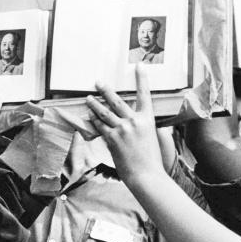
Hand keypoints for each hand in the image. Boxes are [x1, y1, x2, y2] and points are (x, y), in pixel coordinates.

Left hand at [86, 64, 163, 181]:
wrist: (146, 175)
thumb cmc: (151, 160)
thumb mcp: (152, 138)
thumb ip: (143, 126)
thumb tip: (136, 121)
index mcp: (147, 119)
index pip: (145, 94)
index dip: (142, 78)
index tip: (139, 65)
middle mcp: (134, 121)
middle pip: (117, 101)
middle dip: (106, 90)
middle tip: (98, 82)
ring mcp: (122, 130)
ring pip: (104, 112)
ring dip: (94, 104)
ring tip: (88, 98)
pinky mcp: (112, 139)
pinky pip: (100, 126)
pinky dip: (94, 120)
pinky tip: (89, 115)